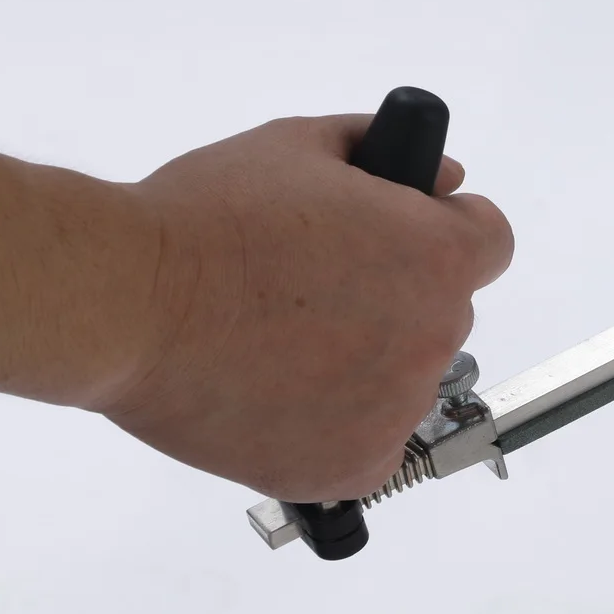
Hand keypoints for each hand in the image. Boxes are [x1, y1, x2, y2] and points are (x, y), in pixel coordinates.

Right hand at [101, 114, 513, 501]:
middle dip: (395, 299)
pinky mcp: (349, 467)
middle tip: (312, 293)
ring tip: (275, 345)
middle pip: (441, 313)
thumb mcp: (298, 146)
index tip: (397, 239)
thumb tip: (442, 175)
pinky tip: (279, 400)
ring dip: (362, 365)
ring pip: (401, 381)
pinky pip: (368, 447)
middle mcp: (435, 334)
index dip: (443, 234)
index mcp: (439, 256)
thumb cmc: (207, 218)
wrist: (126, 302)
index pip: (487, 243)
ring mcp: (397, 407)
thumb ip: (382, 151)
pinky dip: (334, 430)